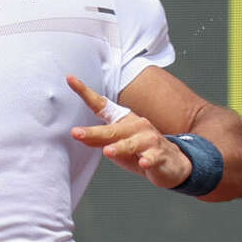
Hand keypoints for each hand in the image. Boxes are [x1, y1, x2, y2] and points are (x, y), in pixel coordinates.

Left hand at [67, 75, 193, 189]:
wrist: (172, 162)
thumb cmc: (141, 150)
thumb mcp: (117, 144)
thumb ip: (100, 140)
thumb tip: (78, 134)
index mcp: (123, 121)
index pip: (101, 105)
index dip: (85, 92)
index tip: (70, 79)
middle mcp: (136, 126)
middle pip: (112, 130)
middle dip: (93, 132)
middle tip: (76, 133)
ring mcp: (150, 140)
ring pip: (131, 144)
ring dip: (120, 147)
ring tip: (108, 151)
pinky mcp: (160, 155)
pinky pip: (153, 157)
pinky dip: (148, 160)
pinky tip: (144, 163)